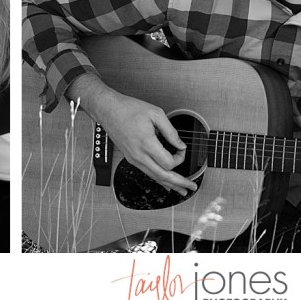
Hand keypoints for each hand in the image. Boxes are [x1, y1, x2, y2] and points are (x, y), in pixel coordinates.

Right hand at [69, 75, 197, 195]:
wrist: (108, 110)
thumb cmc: (129, 109)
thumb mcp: (156, 114)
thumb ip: (171, 131)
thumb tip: (180, 145)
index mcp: (146, 143)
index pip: (169, 162)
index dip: (180, 158)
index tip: (181, 148)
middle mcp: (139, 155)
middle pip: (163, 176)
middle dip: (180, 183)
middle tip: (192, 186)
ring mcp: (133, 159)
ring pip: (155, 177)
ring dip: (170, 185)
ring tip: (182, 191)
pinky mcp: (131, 158)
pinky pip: (147, 173)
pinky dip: (159, 180)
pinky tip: (166, 185)